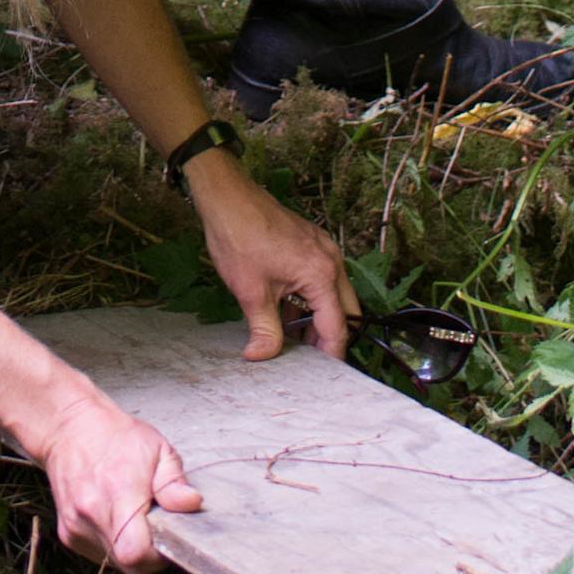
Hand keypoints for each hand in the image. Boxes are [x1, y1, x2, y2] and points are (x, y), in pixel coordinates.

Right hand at [38, 376, 199, 573]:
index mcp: (118, 492)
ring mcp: (76, 526)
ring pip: (115, 563)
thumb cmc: (117, 437)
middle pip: (129, 566)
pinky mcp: (68, 534)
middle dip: (148, 555)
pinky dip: (113, 543)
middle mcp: (92, 513)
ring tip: (132, 516)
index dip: (157, 554)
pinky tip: (115, 517)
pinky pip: (100, 554)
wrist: (70, 429)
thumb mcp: (157, 448)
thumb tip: (191, 504)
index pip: (136, 552)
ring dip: (130, 548)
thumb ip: (174, 482)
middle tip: (153, 527)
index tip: (165, 535)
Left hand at [196, 161, 351, 363]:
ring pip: (335, 295)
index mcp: (322, 274)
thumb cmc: (239, 238)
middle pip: (345, 312)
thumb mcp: (251, 292)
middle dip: (329, 337)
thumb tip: (260, 356)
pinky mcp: (312, 243)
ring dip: (319, 317)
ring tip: (294, 338)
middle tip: (308, 359)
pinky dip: (311, 298)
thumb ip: (264, 329)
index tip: (322, 376)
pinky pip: (322, 278)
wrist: (228, 197)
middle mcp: (331, 260)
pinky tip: (289, 310)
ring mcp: (324, 249)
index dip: (330, 355)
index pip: (338, 327)